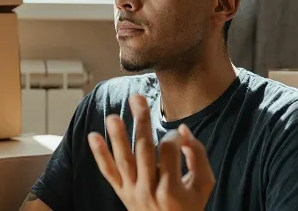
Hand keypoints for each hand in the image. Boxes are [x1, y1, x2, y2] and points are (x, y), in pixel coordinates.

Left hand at [88, 94, 214, 210]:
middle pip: (144, 150)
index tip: (180, 136)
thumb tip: (183, 130)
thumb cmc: (190, 206)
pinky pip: (108, 173)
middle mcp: (149, 190)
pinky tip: (93, 136)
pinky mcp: (121, 193)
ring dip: (117, 137)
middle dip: (141, 122)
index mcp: (171, 189)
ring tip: (113, 116)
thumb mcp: (203, 185)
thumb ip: (198, 156)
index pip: (168, 151)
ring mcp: (132, 192)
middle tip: (137, 98)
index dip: (174, 137)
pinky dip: (99, 155)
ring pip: (123, 161)